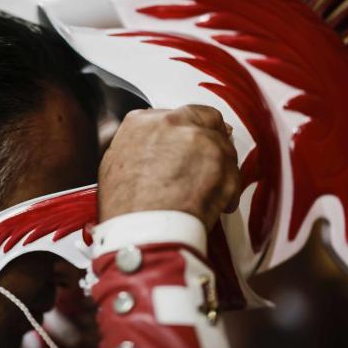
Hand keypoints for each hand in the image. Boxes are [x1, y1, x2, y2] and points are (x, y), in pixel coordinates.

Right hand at [98, 105, 240, 230]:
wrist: (142, 231)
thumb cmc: (126, 209)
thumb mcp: (114, 166)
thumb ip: (138, 148)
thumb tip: (148, 153)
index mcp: (142, 123)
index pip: (175, 116)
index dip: (185, 133)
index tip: (190, 145)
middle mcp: (170, 122)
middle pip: (204, 119)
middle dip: (210, 139)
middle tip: (210, 161)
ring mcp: (197, 137)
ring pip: (222, 145)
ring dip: (219, 168)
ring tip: (207, 193)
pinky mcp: (219, 157)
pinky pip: (233, 171)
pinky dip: (228, 189)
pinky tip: (214, 205)